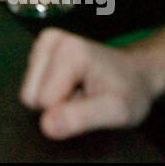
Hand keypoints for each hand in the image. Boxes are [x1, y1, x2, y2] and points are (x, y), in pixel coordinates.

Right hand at [20, 28, 156, 139]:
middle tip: (84, 96)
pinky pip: (32, 86)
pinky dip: (52, 90)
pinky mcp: (39, 49)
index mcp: (69, 50)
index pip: (45, 101)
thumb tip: (46, 126)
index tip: (90, 98)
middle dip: (58, 104)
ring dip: (55, 99)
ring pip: (29, 92)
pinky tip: (73, 84)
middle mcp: (51, 39)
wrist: (135, 73)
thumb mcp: (116, 112)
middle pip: (31, 95)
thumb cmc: (129, 92)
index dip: (67, 109)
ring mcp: (43, 42)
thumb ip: (81, 118)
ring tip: (81, 90)